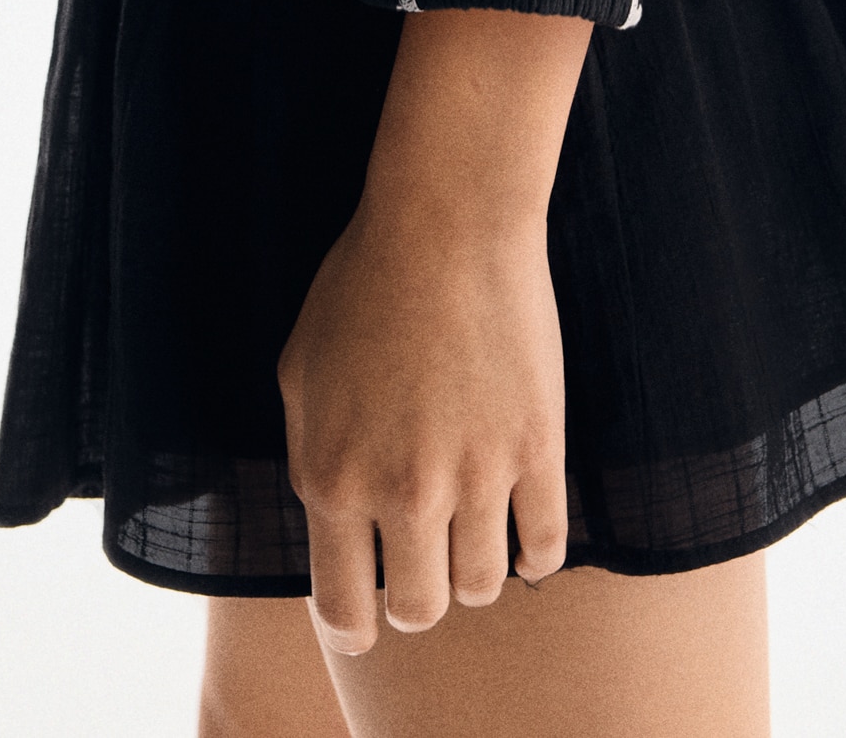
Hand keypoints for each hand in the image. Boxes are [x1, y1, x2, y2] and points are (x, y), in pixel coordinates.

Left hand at [276, 6, 589, 654]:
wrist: (446, 221)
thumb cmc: (361, 285)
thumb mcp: (299, 374)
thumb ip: (311, 461)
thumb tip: (330, 524)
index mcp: (333, 480)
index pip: (342, 610)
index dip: (355, 624)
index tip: (367, 615)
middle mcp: (403, 493)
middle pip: (420, 609)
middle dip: (418, 595)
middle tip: (424, 562)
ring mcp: (477, 476)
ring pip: (483, 586)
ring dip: (475, 570)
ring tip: (471, 532)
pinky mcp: (538, 450)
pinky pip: (547, 548)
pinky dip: (535, 556)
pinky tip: (524, 537)